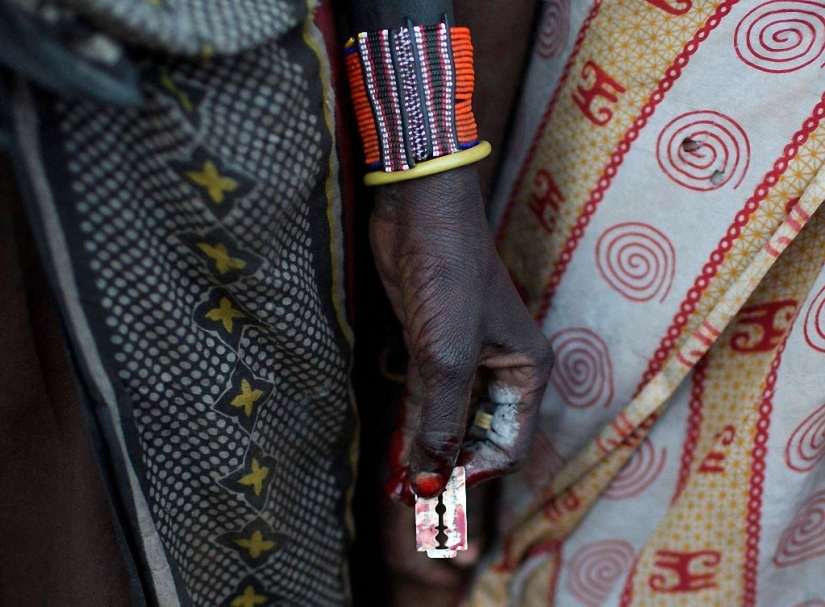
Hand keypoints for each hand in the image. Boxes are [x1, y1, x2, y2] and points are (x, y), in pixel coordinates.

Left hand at [370, 165, 553, 500]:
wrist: (420, 214)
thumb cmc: (450, 278)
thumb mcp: (449, 358)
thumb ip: (442, 424)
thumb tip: (431, 486)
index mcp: (526, 373)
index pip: (507, 445)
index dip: (474, 474)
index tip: (436, 492)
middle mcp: (501, 370)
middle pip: (478, 437)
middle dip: (448, 468)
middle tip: (409, 497)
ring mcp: (464, 358)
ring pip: (449, 420)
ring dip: (426, 451)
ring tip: (398, 487)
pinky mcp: (431, 346)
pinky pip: (427, 398)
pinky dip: (414, 424)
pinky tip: (396, 451)